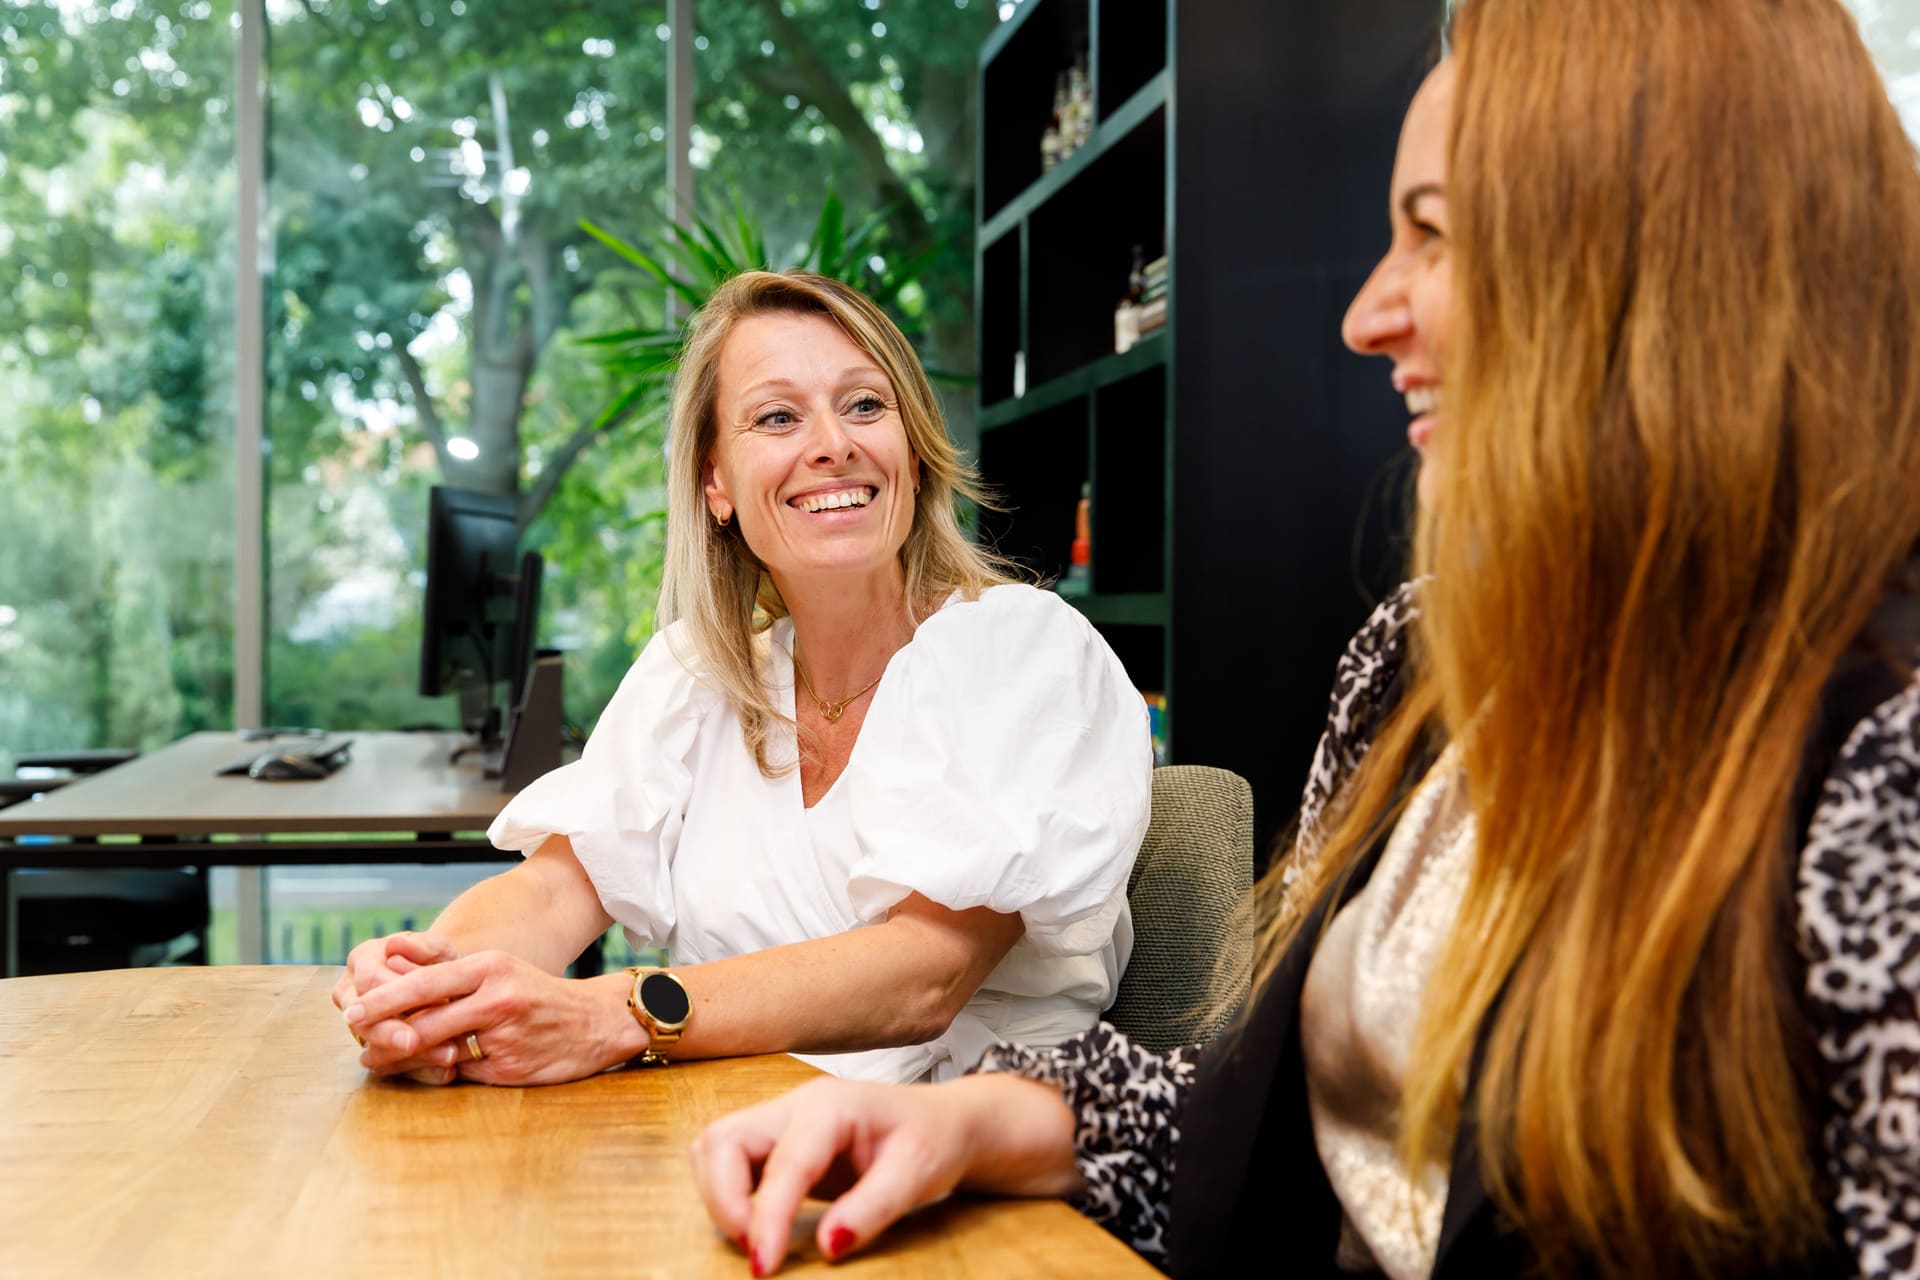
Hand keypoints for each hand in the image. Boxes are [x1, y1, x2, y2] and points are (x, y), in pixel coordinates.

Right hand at [331, 931, 462, 1083]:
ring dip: (407, 1057)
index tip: (432, 1001)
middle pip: (361, 1019)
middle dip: (390, 1033)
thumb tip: (396, 943)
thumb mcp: (438, 949)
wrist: (443, 984)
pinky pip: (388, 1064)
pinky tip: (444, 1072)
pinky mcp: (372, 1048)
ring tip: (445, 1058)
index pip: (370, 981)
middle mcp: (351, 991)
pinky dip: (417, 1070)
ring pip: (371, 1046)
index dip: (397, 994)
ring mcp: (357, 1023)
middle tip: (414, 1043)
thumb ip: (421, 947)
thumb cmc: (439, 962)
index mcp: (363, 960)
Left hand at [340, 951, 637, 1086]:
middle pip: (423, 1020)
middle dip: (384, 1034)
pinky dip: (439, 1072)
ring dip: (403, 1058)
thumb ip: (452, 976)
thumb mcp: (499, 972)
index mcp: (489, 967)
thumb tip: (391, 968)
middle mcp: (495, 997)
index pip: (423, 983)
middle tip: (357, 1041)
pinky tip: (424, 1070)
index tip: (352, 1012)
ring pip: (437, 1050)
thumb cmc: (537, 996)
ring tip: (377, 1061)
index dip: (383, 1000)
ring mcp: (503, 1034)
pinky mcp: (509, 1066)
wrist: (596, 1023)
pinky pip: (461, 1072)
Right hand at [689, 1077, 984, 1274]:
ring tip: (755, 1238)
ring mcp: (781, 1118)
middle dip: (723, 1200)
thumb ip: (872, 1209)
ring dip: (719, 1196)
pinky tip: (755, 1221)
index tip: (763, 1266)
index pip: (784, 1162)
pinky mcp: (775, 1140)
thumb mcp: (917, 1174)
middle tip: (755, 1251)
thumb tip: (826, 1247)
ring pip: (715, 1146)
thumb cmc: (932, 1139)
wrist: (941, 1122)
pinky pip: (728, 1159)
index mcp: (832, 1105)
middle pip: (724, 1140)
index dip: (767, 1217)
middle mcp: (796, 1104)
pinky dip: (726, 1192)